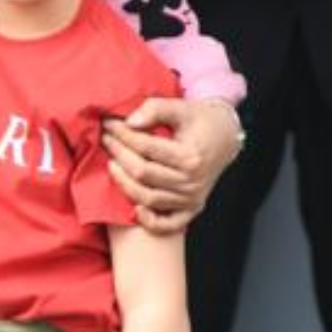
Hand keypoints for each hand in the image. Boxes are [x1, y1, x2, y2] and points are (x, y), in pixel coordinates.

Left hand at [104, 96, 240, 231]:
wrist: (225, 136)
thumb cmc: (201, 120)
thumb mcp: (182, 107)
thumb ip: (156, 109)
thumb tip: (130, 122)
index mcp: (191, 156)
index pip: (145, 148)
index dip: (123, 135)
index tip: (109, 124)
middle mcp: (192, 181)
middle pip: (142, 173)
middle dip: (119, 154)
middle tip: (106, 139)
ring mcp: (191, 198)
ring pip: (147, 198)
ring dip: (123, 182)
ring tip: (111, 163)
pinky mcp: (191, 209)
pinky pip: (168, 224)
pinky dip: (150, 221)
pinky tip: (133, 209)